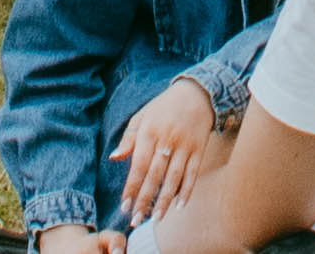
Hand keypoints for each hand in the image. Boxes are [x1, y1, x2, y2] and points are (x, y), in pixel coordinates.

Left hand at [120, 82, 224, 221]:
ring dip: (164, 200)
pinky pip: (193, 173)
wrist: (196, 93)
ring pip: (174, 178)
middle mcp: (167, 140)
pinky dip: (187, 190)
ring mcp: (185, 146)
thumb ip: (129, 138)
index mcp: (149, 131)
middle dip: (145, 200)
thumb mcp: (143, 116)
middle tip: (136, 220)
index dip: (131, 187)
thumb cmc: (164, 107)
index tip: (124, 206)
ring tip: (156, 218)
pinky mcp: (199, 149)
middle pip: (155, 175)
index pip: (138, 165)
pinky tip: (179, 206)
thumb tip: (114, 158)